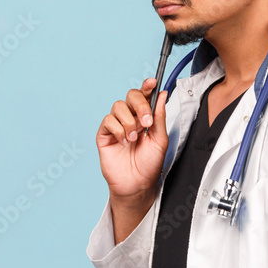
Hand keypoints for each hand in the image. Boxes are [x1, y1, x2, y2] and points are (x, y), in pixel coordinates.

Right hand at [96, 78, 168, 200]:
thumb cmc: (149, 165)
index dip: (147, 86)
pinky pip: (108, 120)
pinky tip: (123, 142)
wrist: (137, 184)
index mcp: (145, 117)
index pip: (145, 96)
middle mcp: (130, 118)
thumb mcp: (160, 139)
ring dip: (129, 121)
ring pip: (118, 106)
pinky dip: (118, 129)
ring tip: (134, 138)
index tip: (152, 82)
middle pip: (130, 96)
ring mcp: (116, 126)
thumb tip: (163, 95)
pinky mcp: (104, 134)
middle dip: (140, 105)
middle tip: (146, 121)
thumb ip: (159, 117)